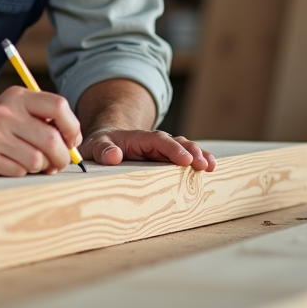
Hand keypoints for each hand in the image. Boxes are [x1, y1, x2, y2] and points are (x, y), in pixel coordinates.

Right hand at [0, 86, 81, 176]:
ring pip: (38, 160)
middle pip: (52, 139)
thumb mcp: (11, 110)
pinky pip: (19, 172)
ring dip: (39, 168)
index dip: (72, 127)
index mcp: (17, 97)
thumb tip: (74, 143)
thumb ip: (41, 119)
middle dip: (62, 158)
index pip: (59, 106)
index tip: (71, 141)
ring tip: (29, 164)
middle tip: (57, 163)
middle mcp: (6, 112)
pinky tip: (9, 166)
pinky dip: (20, 174)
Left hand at [82, 129, 215, 171]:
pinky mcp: (165, 161)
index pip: (159, 140)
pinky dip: (197, 162)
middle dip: (191, 152)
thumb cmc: (101, 147)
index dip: (173, 149)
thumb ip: (102, 150)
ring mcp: (162, 152)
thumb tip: (113, 156)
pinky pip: (183, 160)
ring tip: (211, 166)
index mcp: (139, 138)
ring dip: (198, 156)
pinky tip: (210, 169)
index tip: (185, 159)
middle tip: (203, 165)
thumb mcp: (95, 147)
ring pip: (184, 150)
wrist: (105, 145)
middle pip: (177, 143)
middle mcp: (154, 142)